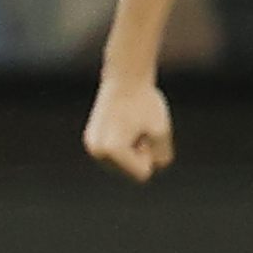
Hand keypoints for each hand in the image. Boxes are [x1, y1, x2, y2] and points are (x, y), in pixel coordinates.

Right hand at [82, 67, 174, 183]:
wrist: (125, 77)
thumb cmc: (145, 102)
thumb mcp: (162, 131)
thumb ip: (162, 157)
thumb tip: (153, 167)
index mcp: (113, 150)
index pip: (143, 174)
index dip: (150, 154)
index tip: (144, 131)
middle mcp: (97, 151)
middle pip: (130, 171)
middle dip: (139, 153)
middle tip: (137, 126)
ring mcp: (92, 146)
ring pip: (121, 164)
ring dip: (131, 149)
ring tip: (129, 125)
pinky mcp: (90, 139)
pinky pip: (114, 155)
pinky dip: (122, 144)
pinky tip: (122, 125)